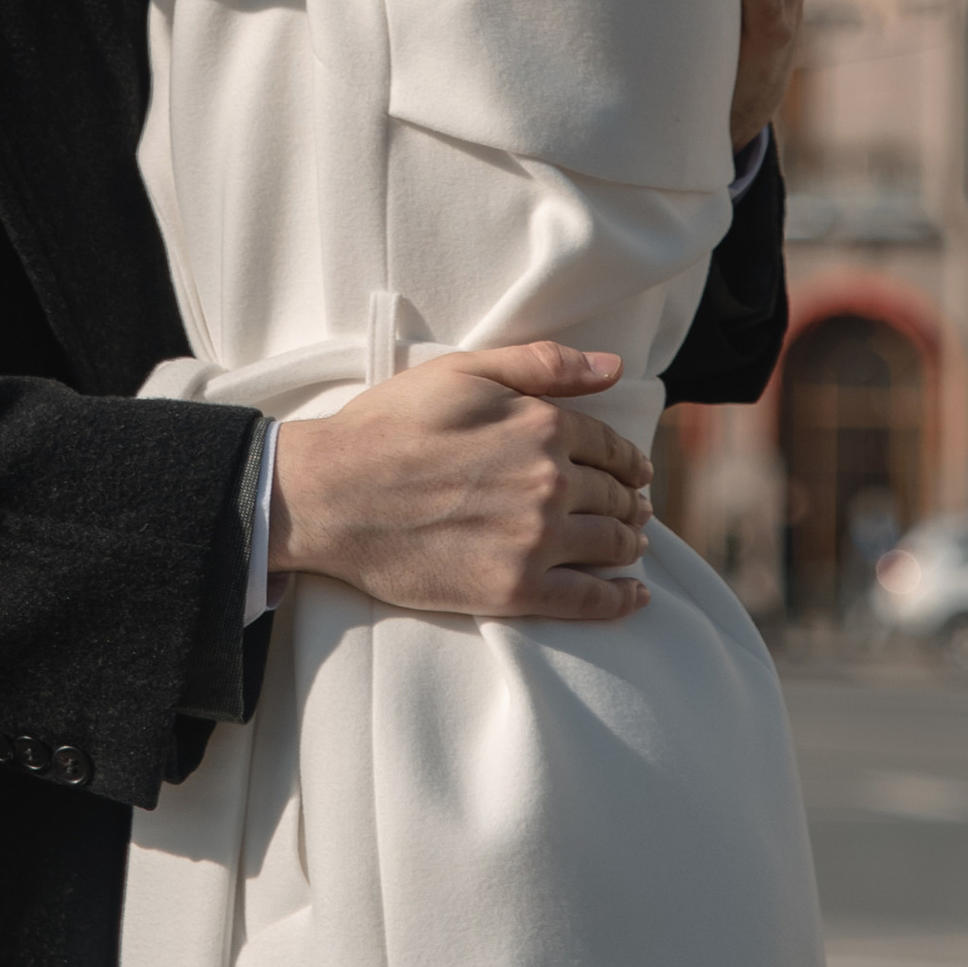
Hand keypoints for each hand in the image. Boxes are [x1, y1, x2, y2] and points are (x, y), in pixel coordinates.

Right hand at [267, 344, 654, 624]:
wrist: (332, 493)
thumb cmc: (390, 425)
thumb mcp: (464, 372)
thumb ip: (543, 365)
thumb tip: (614, 366)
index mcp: (543, 426)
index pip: (610, 447)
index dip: (626, 460)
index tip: (632, 471)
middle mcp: (550, 484)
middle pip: (615, 497)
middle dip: (629, 502)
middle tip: (634, 509)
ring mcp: (535, 541)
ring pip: (610, 545)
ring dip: (629, 543)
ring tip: (630, 544)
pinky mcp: (514, 590)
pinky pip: (589, 601)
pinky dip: (621, 599)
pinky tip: (634, 595)